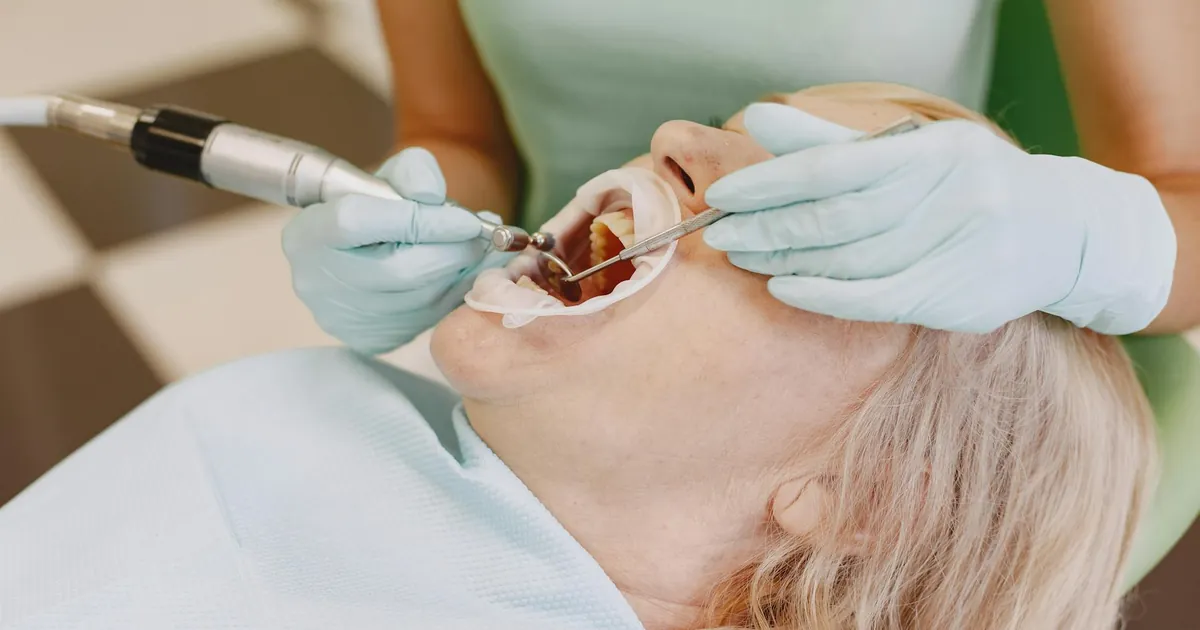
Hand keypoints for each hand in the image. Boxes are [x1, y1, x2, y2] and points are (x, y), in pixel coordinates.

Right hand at [283, 148, 510, 353]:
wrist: (352, 255)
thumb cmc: (372, 210)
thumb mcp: (389, 179)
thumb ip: (412, 173)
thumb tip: (433, 195)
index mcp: (309, 233)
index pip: (359, 222)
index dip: (420, 221)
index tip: (465, 219)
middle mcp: (317, 281)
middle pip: (397, 271)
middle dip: (452, 252)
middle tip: (483, 239)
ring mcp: (341, 317)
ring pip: (418, 300)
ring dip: (459, 275)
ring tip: (480, 253)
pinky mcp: (369, 339)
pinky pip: (424, 320)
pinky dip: (452, 295)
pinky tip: (464, 275)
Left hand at [703, 103, 1175, 333]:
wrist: (1063, 233)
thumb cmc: (965, 186)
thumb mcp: (907, 151)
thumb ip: (828, 141)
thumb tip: (759, 120)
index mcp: (934, 149)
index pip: (834, 166)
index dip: (771, 183)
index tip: (721, 195)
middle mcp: (954, 195)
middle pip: (838, 218)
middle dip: (768, 226)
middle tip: (719, 232)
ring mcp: (962, 248)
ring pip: (853, 261)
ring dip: (787, 262)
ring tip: (743, 256)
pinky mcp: (962, 297)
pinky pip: (877, 300)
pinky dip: (824, 296)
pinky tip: (784, 289)